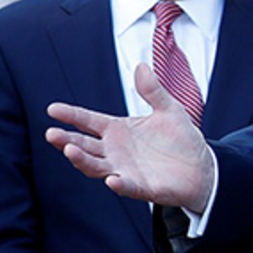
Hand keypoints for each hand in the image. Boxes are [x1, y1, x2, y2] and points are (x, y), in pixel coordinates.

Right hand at [47, 64, 216, 211]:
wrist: (202, 168)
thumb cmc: (181, 139)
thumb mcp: (168, 109)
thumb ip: (153, 90)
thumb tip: (141, 66)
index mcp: (117, 130)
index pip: (88, 121)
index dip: (71, 115)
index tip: (52, 108)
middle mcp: (115, 151)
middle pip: (84, 145)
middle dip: (66, 140)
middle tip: (51, 133)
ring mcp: (124, 170)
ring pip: (96, 166)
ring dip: (82, 160)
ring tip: (70, 150)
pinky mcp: (140, 187)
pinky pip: (126, 186)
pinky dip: (118, 184)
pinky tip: (112, 179)